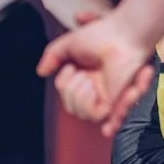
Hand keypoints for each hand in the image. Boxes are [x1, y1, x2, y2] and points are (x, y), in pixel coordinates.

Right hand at [36, 11, 155, 136]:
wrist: (123, 35)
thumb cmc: (101, 35)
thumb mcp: (69, 44)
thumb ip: (53, 56)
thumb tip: (41, 72)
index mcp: (85, 76)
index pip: (67, 95)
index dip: (64, 85)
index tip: (72, 68)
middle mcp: (96, 88)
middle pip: (74, 107)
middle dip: (71, 92)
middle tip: (81, 74)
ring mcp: (108, 95)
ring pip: (85, 114)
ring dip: (81, 99)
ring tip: (89, 82)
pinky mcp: (119, 100)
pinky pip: (108, 118)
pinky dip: (108, 124)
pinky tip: (106, 128)